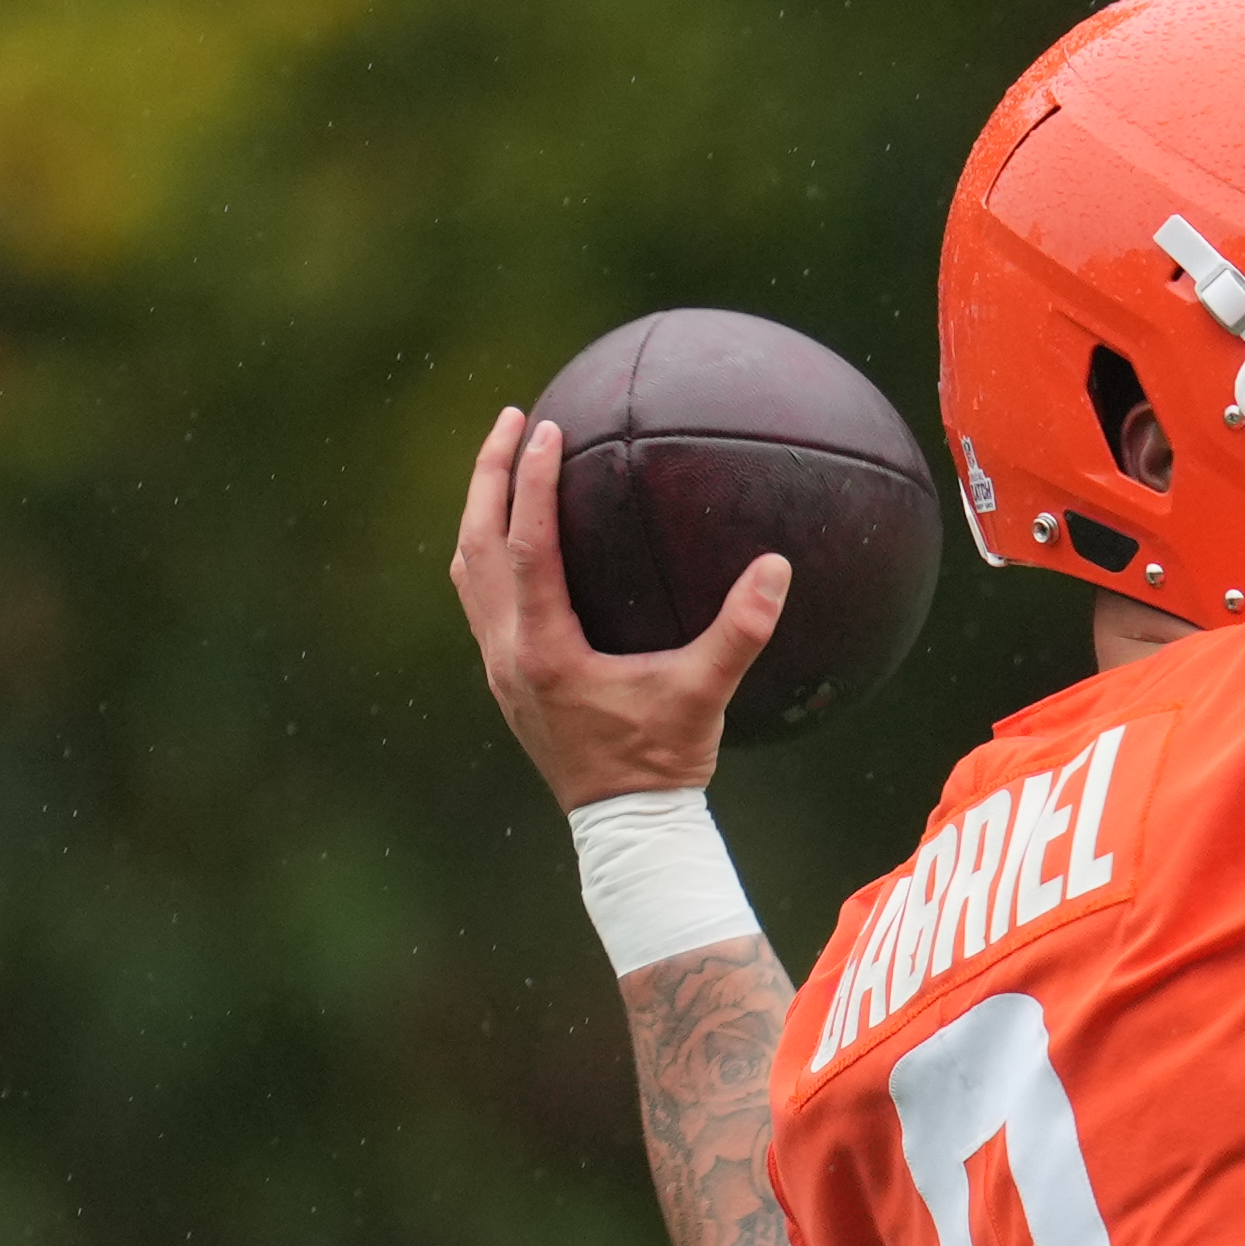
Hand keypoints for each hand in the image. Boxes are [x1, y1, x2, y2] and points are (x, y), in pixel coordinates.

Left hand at [451, 407, 788, 810]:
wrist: (624, 826)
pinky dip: (489, 554)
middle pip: (475, 544)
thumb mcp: (704, 694)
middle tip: (510, 419)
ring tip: (501, 465)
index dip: (530, 481)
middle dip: (487, 476)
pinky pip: (481, 599)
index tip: (543, 427)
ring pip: (467, 571)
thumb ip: (740, 631)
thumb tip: (777, 567)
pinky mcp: (506, 679)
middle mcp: (507, 652)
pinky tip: (517, 540)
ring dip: (479, 512)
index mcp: (545, 648)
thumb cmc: (661, 761)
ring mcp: (499, 667)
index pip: (526, 545)